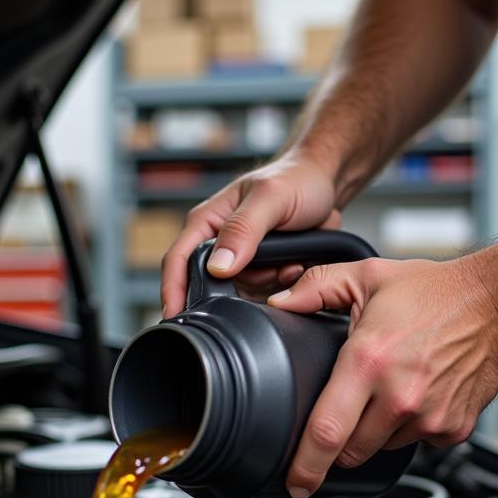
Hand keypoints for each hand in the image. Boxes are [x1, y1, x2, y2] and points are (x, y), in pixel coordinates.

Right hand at [160, 150, 341, 316]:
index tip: (175, 317)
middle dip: (238, 289)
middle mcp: (218, 243)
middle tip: (269, 273)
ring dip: (267, 283)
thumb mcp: (270, 198)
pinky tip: (293, 265)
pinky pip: (263, 293)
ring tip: (288, 261)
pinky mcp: (260, 270)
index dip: (172, 291)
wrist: (324, 183)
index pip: (178, 260)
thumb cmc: (295, 179)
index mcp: (207, 221)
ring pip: (240, 293)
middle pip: (209, 285)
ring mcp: (239, 259)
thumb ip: (243, 230)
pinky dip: (280, 285)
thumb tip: (218, 266)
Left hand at [267, 255, 497, 497]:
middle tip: (351, 407)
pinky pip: (415, 444)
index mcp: (368, 361)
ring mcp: (428, 418)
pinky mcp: (452, 430)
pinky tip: (418, 394)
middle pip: (349, 452)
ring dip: (376, 431)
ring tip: (391, 388)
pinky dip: (409, 428)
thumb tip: (280, 302)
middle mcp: (398, 396)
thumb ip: (315, 287)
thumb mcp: (367, 277)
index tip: (293, 482)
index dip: (304, 466)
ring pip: (381, 449)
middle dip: (338, 443)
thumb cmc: (436, 292)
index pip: (326, 432)